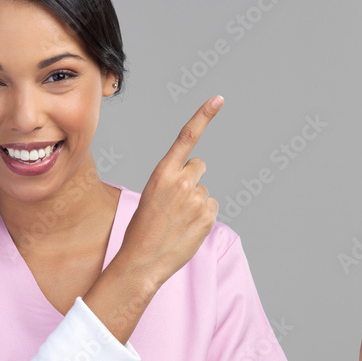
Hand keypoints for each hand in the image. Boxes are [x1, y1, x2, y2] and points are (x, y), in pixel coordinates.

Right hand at [118, 95, 223, 289]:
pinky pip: (211, 208)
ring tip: (177, 220)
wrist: (142, 261)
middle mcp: (182, 181)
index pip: (187, 137)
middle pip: (199, 167)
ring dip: (195, 202)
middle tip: (175, 201)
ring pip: (204, 191)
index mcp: (162, 173)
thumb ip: (172, 181)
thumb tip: (196, 180)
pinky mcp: (208, 216)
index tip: (218, 99)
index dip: (204, 115)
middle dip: (192, 179)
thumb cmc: (143, 229)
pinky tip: (187, 229)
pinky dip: (202, 217)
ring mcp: (197, 199)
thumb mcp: (151, 195)